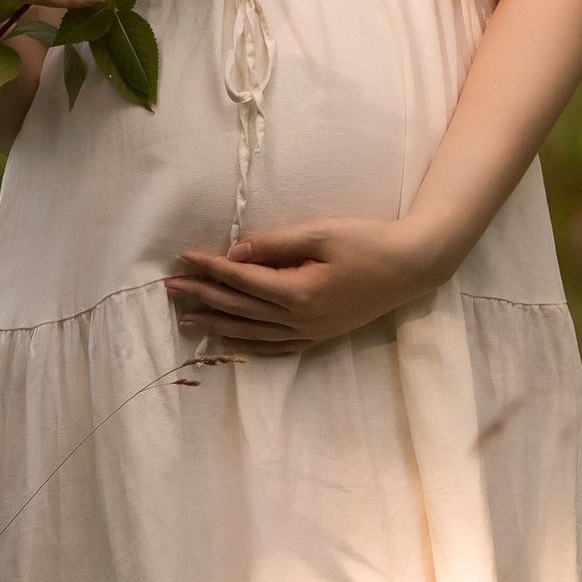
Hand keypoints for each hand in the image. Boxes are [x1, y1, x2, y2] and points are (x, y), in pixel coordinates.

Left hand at [164, 217, 440, 355]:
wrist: (411, 267)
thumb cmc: (368, 242)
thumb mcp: (321, 233)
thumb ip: (275, 244)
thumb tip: (236, 252)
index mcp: (297, 292)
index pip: (240, 281)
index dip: (209, 269)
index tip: (182, 257)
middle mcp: (299, 319)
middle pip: (239, 309)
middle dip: (202, 297)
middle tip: (170, 289)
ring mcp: (310, 332)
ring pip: (252, 333)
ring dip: (217, 325)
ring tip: (187, 321)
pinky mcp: (320, 336)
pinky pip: (276, 348)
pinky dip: (249, 345)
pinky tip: (232, 342)